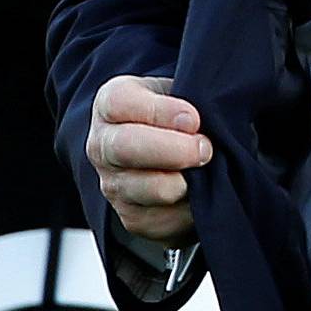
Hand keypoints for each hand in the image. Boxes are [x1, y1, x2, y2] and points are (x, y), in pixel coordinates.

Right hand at [87, 74, 209, 241]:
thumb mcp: (180, 91)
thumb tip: (199, 122)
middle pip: (126, 149)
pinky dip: (192, 208)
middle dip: (175, 150)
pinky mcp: (133, 219)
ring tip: (207, 170)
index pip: (120, 104)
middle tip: (205, 149)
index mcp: (110, 105)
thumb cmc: (176, 116)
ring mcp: (114, 186)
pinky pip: (166, 219)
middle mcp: (103, 147)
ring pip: (152, 190)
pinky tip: (200, 192)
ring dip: (189, 182)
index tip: (193, 118)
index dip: (160, 111)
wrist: (169, 152)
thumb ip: (190, 97)